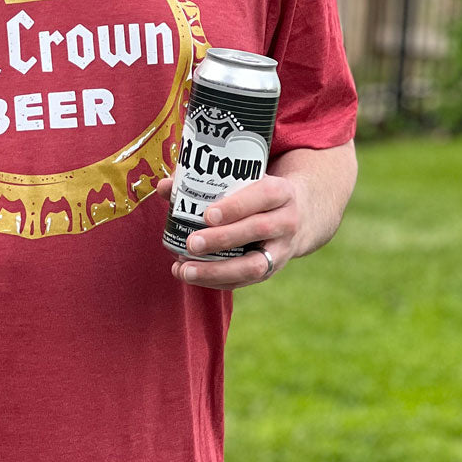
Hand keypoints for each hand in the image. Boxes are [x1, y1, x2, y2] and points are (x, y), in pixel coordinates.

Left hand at [157, 174, 300, 290]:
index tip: (207, 215)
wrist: (297, 215)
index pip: (262, 195)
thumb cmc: (255, 193)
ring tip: (185, 270)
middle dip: (222, 239)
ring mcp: (282, 249)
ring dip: (217, 271)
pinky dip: (217, 281)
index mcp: (280, 191)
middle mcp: (287, 220)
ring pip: (255, 265)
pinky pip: (246, 281)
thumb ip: (202, 181)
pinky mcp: (273, 270)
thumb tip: (164, 187)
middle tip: (190, 243)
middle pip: (258, 230)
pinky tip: (192, 276)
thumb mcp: (242, 180)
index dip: (235, 207)